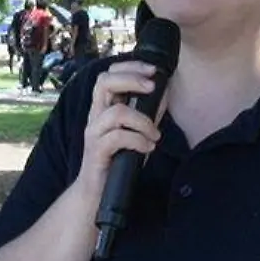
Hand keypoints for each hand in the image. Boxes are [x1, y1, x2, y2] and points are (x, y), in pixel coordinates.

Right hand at [78, 60, 162, 193]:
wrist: (97, 194)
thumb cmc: (117, 161)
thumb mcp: (137, 132)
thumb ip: (148, 113)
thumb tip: (165, 92)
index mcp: (103, 108)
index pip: (109, 75)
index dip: (130, 67)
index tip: (153, 71)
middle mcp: (95, 117)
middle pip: (104, 82)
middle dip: (132, 79)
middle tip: (153, 87)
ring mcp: (94, 133)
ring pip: (116, 112)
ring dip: (143, 121)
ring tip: (154, 135)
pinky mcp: (96, 151)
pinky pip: (118, 137)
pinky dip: (139, 140)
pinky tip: (148, 148)